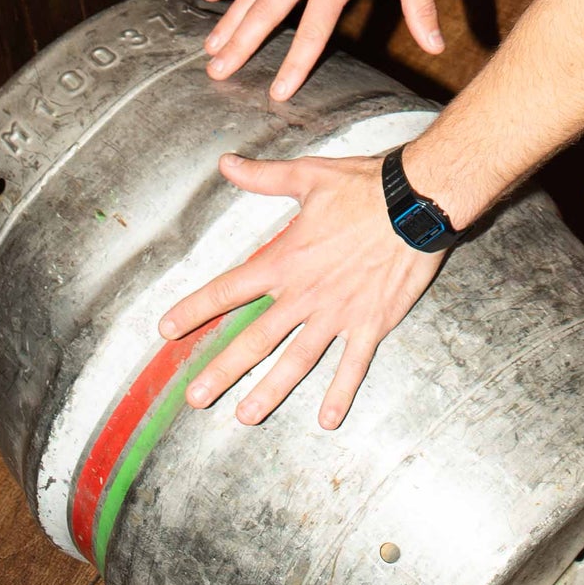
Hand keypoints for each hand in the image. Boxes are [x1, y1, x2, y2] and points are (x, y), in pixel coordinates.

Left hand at [156, 151, 442, 428]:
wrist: (417, 201)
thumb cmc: (364, 185)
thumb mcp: (310, 176)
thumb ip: (264, 177)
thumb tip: (226, 164)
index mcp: (287, 259)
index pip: (230, 289)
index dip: (196, 309)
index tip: (166, 331)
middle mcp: (306, 293)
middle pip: (256, 339)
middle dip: (222, 369)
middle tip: (194, 397)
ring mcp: (338, 313)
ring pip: (297, 360)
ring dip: (269, 391)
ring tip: (244, 417)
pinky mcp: (371, 322)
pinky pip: (352, 364)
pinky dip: (340, 392)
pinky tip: (327, 420)